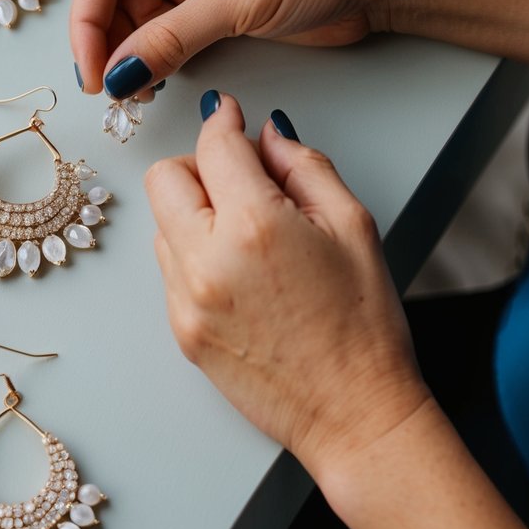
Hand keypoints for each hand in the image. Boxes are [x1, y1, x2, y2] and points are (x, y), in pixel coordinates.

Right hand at [70, 0, 390, 95]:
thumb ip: (171, 39)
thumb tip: (119, 75)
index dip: (89, 24)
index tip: (93, 74)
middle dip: (112, 42)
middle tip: (115, 91)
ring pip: (139, 16)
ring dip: (136, 54)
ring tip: (141, 90)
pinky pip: (168, 29)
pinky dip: (160, 56)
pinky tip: (160, 79)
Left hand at [145, 92, 429, 481]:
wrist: (355, 415)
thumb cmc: (366, 326)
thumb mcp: (353, 225)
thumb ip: (305, 165)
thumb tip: (267, 133)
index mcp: (254, 226)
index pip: (214, 145)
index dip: (224, 120)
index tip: (230, 113)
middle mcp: (206, 260)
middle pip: (165, 177)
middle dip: (200, 167)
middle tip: (243, 182)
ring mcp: (185, 300)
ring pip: (162, 223)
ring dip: (195, 213)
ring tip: (250, 238)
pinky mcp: (180, 331)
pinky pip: (169, 268)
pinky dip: (195, 255)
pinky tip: (242, 275)